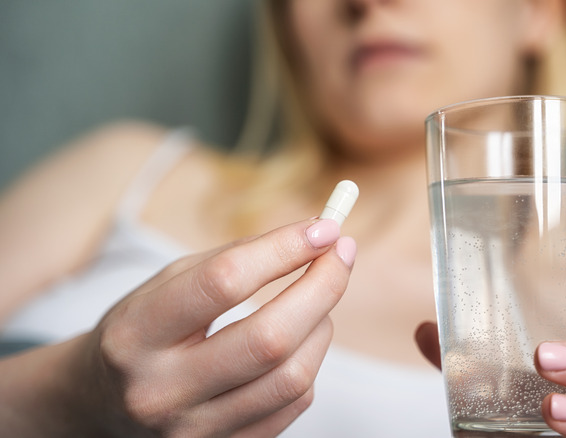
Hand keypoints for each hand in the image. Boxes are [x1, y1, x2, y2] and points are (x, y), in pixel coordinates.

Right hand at [0, 218, 355, 436]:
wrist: (102, 403)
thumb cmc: (145, 330)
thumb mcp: (168, 283)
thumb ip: (237, 258)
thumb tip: (315, 237)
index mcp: (137, 334)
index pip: (223, 282)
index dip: (283, 249)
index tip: (324, 228)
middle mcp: (162, 390)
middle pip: (270, 338)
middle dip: (322, 287)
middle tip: (341, 255)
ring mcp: (194, 430)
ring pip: (293, 377)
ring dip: (321, 325)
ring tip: (316, 300)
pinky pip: (294, 403)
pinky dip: (309, 361)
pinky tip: (299, 340)